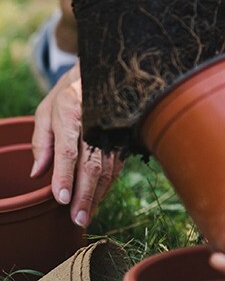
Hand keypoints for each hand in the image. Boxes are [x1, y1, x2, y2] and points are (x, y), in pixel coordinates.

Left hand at [31, 62, 122, 226]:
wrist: (104, 70)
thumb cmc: (70, 92)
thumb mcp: (47, 109)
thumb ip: (41, 141)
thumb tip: (37, 173)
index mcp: (72, 112)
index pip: (69, 149)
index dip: (65, 176)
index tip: (61, 199)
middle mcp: (96, 121)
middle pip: (92, 163)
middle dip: (85, 194)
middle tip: (77, 219)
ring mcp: (113, 127)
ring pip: (108, 166)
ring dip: (98, 194)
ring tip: (87, 215)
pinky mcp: (123, 134)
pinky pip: (117, 162)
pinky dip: (108, 183)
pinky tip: (99, 197)